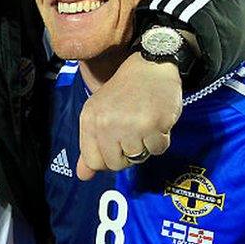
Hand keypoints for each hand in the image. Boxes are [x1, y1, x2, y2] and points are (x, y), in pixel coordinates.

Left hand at [77, 52, 181, 179]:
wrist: (151, 67)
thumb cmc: (125, 92)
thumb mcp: (100, 114)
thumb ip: (91, 146)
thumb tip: (83, 176)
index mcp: (90, 120)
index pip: (94, 162)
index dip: (108, 158)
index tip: (116, 145)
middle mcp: (106, 124)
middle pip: (116, 164)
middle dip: (127, 154)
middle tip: (133, 132)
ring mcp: (130, 125)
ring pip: (139, 158)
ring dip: (145, 145)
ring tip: (145, 123)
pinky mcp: (153, 124)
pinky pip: (158, 150)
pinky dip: (161, 140)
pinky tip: (157, 121)